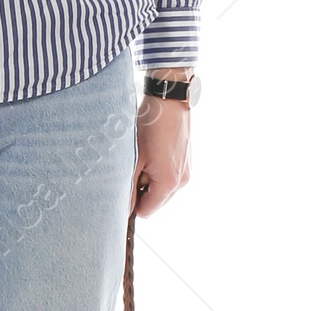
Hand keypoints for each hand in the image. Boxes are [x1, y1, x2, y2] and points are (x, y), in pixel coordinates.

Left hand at [130, 94, 190, 216]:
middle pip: (155, 201)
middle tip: (132, 168)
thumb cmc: (150, 126)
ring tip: (143, 157)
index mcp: (169, 183)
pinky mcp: (186, 161)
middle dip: (141, 190)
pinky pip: (169, 176)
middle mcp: (182, 181)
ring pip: (161, 188)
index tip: (122, 187)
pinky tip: (152, 152)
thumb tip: (123, 208)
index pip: (146, 211)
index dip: (132, 203)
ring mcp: (186, 171)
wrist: (169, 99)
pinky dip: (158, 170)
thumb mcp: (133, 158)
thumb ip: (129, 186)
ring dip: (149, 179)